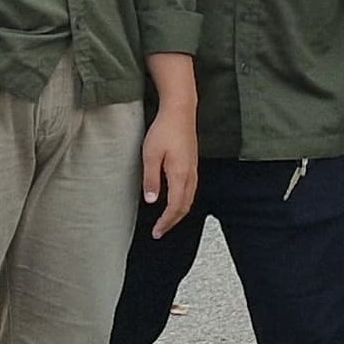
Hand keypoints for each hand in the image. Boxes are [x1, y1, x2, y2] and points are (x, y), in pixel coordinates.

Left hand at [140, 101, 198, 238]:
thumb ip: (151, 179)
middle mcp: (190, 175)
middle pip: (185, 206)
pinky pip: (191, 190)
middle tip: (160, 231)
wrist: (180, 112)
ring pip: (190, 199)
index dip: (166, 221)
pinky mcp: (192, 164)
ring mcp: (193, 169)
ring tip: (167, 220)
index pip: (175, 206)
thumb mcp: (150, 155)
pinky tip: (175, 201)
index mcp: (180, 175)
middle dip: (173, 221)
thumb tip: (152, 200)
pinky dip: (183, 201)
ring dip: (179, 212)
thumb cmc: (164, 130)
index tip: (157, 231)